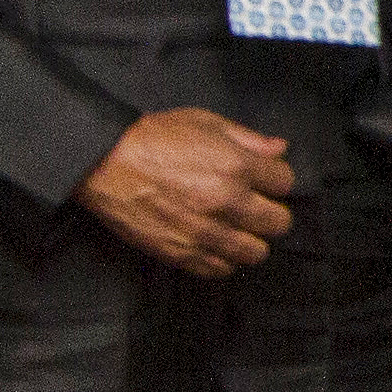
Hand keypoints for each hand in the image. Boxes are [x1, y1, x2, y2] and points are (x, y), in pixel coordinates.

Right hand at [77, 108, 294, 275]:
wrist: (105, 162)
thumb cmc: (151, 139)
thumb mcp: (204, 122)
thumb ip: (248, 138)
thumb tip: (278, 149)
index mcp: (235, 165)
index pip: (286, 182)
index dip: (276, 179)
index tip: (265, 179)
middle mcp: (226, 201)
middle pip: (279, 222)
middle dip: (272, 211)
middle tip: (256, 205)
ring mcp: (205, 231)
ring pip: (256, 252)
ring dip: (252, 239)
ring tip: (237, 227)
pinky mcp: (183, 253)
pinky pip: (221, 269)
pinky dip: (223, 259)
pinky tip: (215, 242)